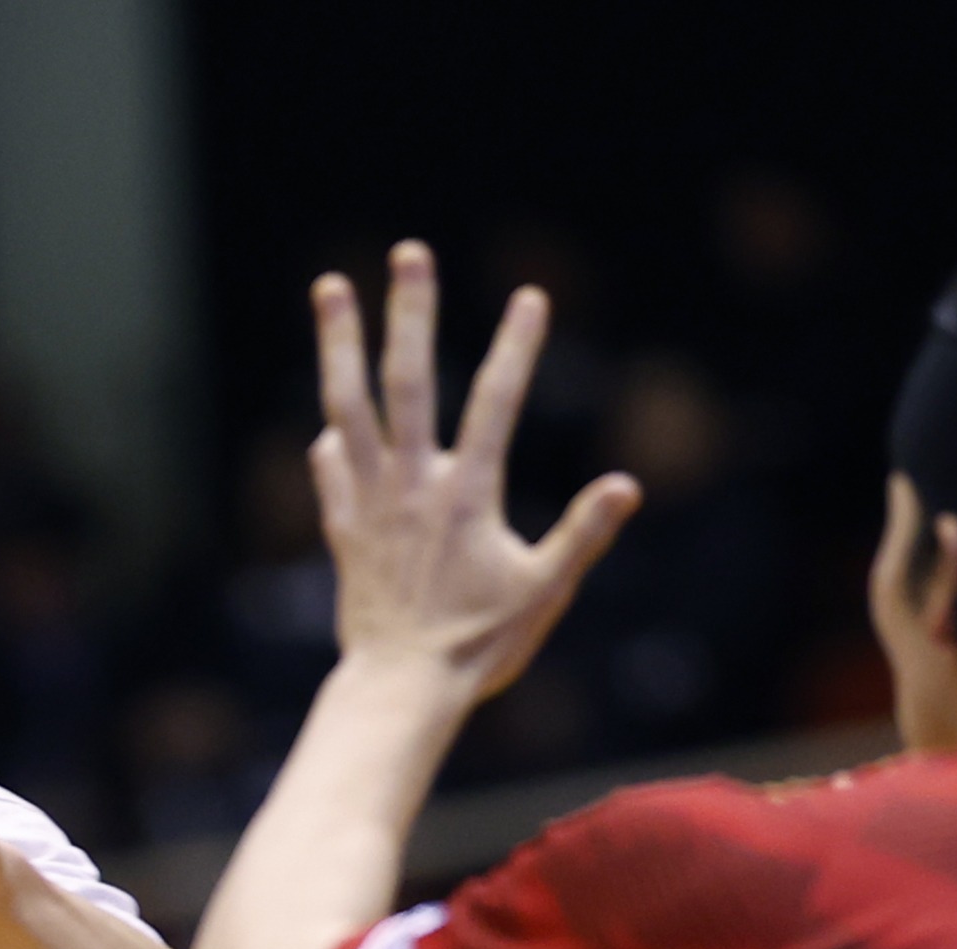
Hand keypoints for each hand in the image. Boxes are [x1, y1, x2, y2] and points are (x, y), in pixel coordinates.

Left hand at [305, 241, 638, 709]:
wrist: (400, 690)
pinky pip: (331, 474)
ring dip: (339, 344)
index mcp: (467, 494)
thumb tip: (627, 485)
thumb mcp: (544, 593)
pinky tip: (329, 429)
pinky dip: (331, 446)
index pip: (496, 402)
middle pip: (409, 380)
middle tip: (408, 250)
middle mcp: (413, 486)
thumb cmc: (479, 647)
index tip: (529, 297)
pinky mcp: (344, 532)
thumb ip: (583, 534)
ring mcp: (371, 504)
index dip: (516, 347)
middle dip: (411, 311)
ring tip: (329, 286)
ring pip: (349, 407)